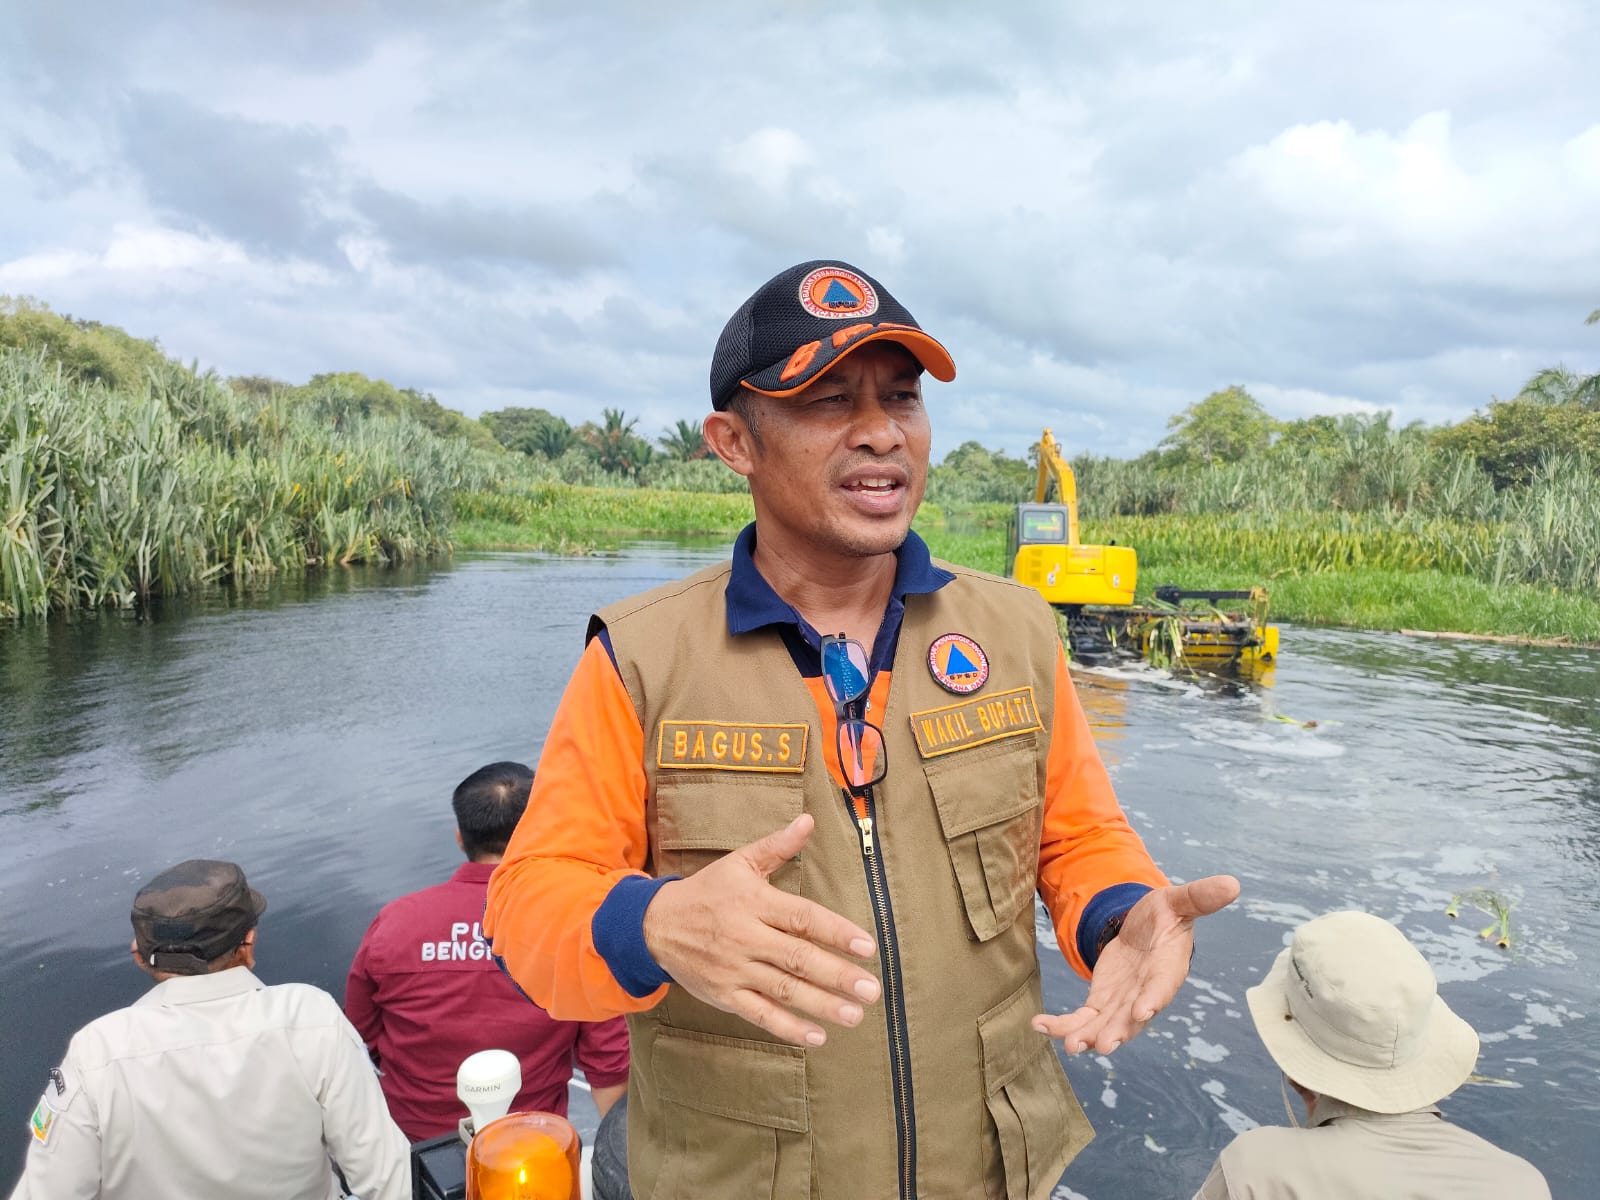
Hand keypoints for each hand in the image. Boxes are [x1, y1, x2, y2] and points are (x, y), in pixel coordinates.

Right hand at [642, 813, 881, 1046]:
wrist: (655, 926)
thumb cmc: (707, 892)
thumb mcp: (739, 863)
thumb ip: (777, 846)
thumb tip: (808, 821)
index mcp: (754, 902)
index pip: (801, 917)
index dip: (835, 932)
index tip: (867, 945)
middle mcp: (746, 937)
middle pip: (797, 957)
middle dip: (837, 975)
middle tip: (871, 988)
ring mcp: (734, 969)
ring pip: (783, 989)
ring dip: (820, 1004)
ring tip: (855, 1014)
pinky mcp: (724, 995)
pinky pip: (759, 1014)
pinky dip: (787, 1027)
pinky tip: (816, 1036)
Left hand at [1031, 874, 1239, 1054]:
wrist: (1145, 930)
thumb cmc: (1165, 916)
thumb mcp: (1177, 901)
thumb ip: (1199, 896)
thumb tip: (1232, 884)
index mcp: (1166, 971)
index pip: (1161, 988)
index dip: (1152, 999)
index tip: (1142, 1011)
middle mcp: (1145, 995)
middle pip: (1131, 1019)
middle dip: (1117, 1032)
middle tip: (1102, 1046)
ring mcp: (1122, 1003)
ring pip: (1104, 1026)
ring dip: (1087, 1036)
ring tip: (1070, 1045)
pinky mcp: (1101, 1002)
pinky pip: (1081, 1019)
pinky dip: (1062, 1025)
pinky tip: (1039, 1025)